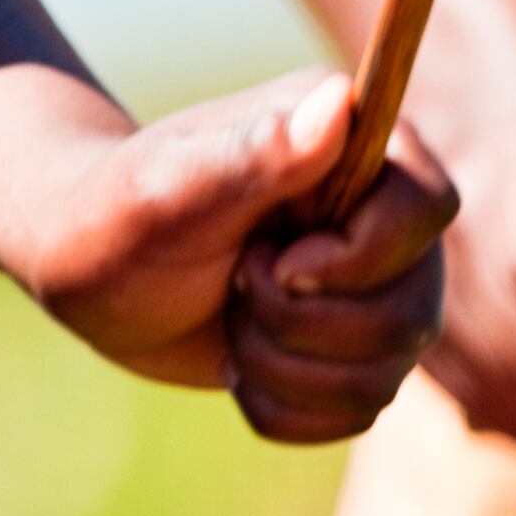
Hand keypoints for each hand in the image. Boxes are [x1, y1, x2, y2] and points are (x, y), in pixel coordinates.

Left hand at [0, 65, 453, 442]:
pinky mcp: (349, 349)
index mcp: (351, 143)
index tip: (273, 262)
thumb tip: (337, 102)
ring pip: (386, 375)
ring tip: (230, 323)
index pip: (428, 207)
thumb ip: (255, 152)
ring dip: (285, 369)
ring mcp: (371, 286)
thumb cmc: (117, 211)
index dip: (360, 257)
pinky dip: (284, 408)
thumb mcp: (173, 185)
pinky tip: (238, 367)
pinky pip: (356, 413)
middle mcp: (377, 214)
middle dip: (302, 326)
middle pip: (412, 311)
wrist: (87, 267)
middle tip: (234, 288)